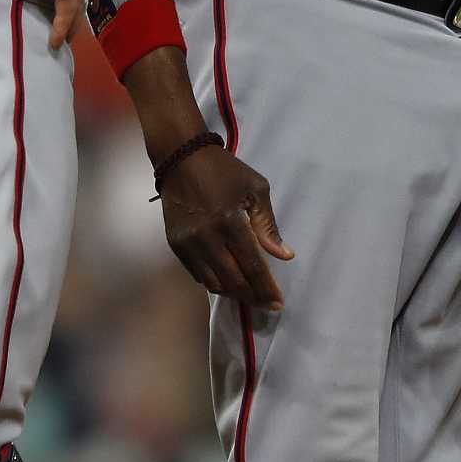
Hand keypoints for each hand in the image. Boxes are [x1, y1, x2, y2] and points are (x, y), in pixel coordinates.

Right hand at [159, 143, 293, 309]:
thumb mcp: (255, 189)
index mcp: (229, 222)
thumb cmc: (224, 170)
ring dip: (233, 292)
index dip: (266, 288)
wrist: (180, 158)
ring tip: (249, 294)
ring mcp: (188, 243)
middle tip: (267, 304)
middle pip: (232, 281)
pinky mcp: (175, 244)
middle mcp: (206, 237)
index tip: (278, 303)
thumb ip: (268, 225)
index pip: (252, 266)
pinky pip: (196, 273)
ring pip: (212, 283)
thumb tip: (284, 255)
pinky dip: (214, 282)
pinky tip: (227, 280)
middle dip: (252, 297)